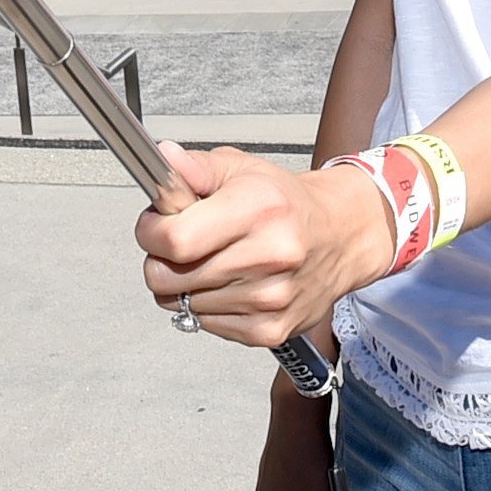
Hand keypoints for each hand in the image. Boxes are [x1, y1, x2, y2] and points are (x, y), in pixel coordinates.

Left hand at [133, 141, 391, 348]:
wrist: (340, 236)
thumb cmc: (286, 202)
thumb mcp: (241, 168)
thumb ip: (196, 167)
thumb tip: (164, 159)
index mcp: (257, 210)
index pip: (175, 240)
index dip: (150, 233)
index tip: (153, 224)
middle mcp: (267, 257)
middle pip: (168, 279)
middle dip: (160, 259)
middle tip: (179, 242)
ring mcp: (270, 300)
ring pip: (182, 305)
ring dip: (184, 284)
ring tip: (211, 259)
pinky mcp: (271, 331)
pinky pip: (206, 325)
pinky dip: (207, 306)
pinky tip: (228, 283)